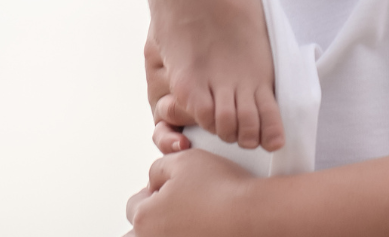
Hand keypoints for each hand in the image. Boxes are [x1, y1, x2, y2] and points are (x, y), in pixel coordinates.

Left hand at [124, 149, 253, 236]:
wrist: (253, 215)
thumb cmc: (220, 188)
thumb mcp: (183, 159)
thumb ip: (158, 167)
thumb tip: (154, 181)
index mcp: (144, 218)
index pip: (135, 203)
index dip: (154, 189)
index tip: (176, 185)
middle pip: (145, 227)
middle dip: (161, 213)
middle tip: (187, 200)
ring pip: (167, 234)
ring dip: (174, 226)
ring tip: (197, 215)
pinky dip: (192, 232)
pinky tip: (208, 224)